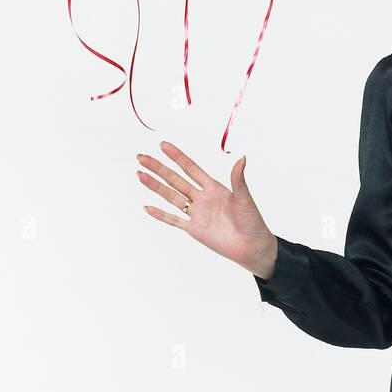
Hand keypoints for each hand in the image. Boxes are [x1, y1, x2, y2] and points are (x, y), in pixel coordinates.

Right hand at [137, 141, 277, 278]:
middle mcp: (201, 198)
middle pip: (175, 179)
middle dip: (158, 168)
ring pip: (171, 197)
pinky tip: (147, 207)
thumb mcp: (244, 198)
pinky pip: (174, 220)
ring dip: (155, 186)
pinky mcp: (194, 229)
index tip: (162, 145)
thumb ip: (238, 180)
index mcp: (213, 187)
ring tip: (140, 174)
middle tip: (141, 157)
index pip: (190, 168)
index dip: (177, 156)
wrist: (251, 246)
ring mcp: (196, 213)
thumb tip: (242, 157)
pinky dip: (160, 214)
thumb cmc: (251, 221)